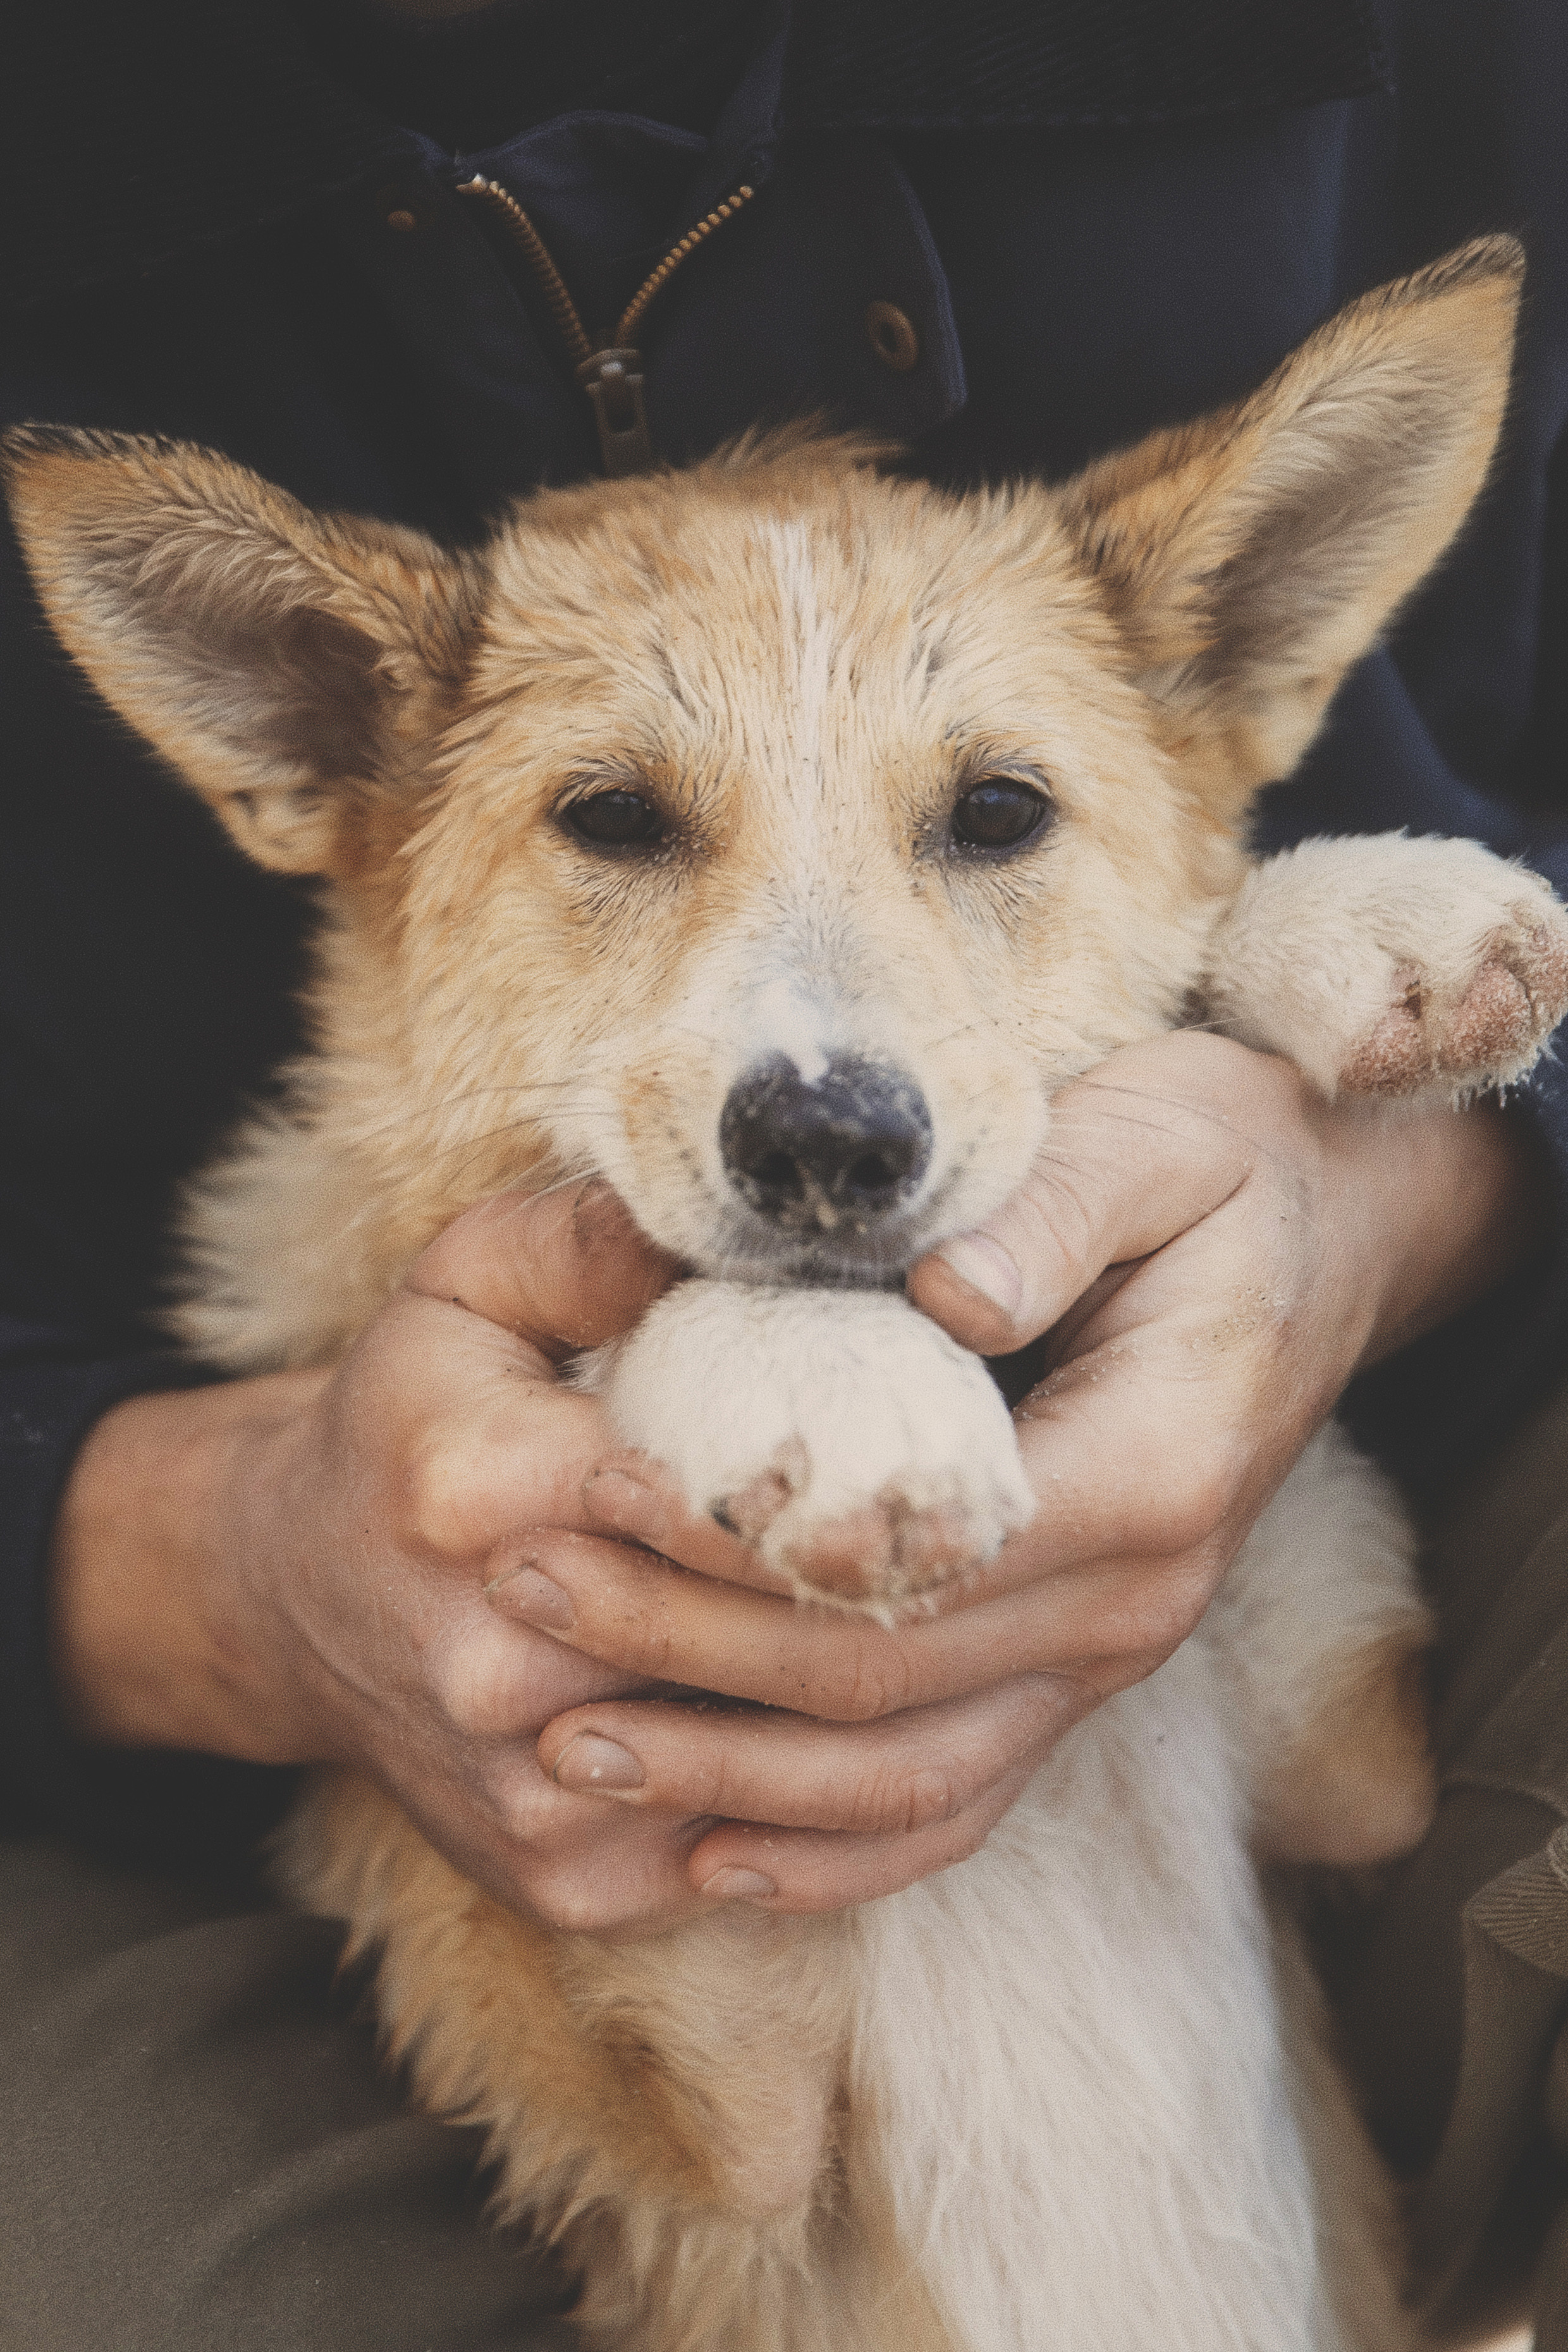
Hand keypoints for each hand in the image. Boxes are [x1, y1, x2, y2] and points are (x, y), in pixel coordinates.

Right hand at [51, 1182, 1082, 1933]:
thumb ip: (598, 1238)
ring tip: (976, 1628)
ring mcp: (534, 1795)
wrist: (300, 1597)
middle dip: (878, 1586)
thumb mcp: (474, 1281)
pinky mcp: (564, 1881)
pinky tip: (878, 1718)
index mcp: (479, 1491)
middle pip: (762, 1633)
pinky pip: (748, 1841)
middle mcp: (496, 1666)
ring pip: (778, 1754)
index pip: (718, 1490)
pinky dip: (822, 1785)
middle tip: (1004, 1538)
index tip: (947, 1449)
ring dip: (875, 1698)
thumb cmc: (415, 1415)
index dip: (844, 1475)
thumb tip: (754, 1214)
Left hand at [513, 1033, 1542, 1908]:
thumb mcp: (1151, 1138)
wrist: (1325, 1236)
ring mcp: (1111, 1655)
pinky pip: (960, 1797)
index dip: (750, 1546)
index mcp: (1153, 1468)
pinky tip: (717, 1856)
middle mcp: (1139, 1597)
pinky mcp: (1077, 1672)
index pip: (921, 1549)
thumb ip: (1048, 1216)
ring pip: (911, 1772)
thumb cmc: (1221, 1168)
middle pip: (886, 1678)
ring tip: (574, 1750)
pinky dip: (839, 1845)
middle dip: (690, 1653)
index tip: (602, 1500)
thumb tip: (939, 1297)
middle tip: (526, 1600)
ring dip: (735, 1777)